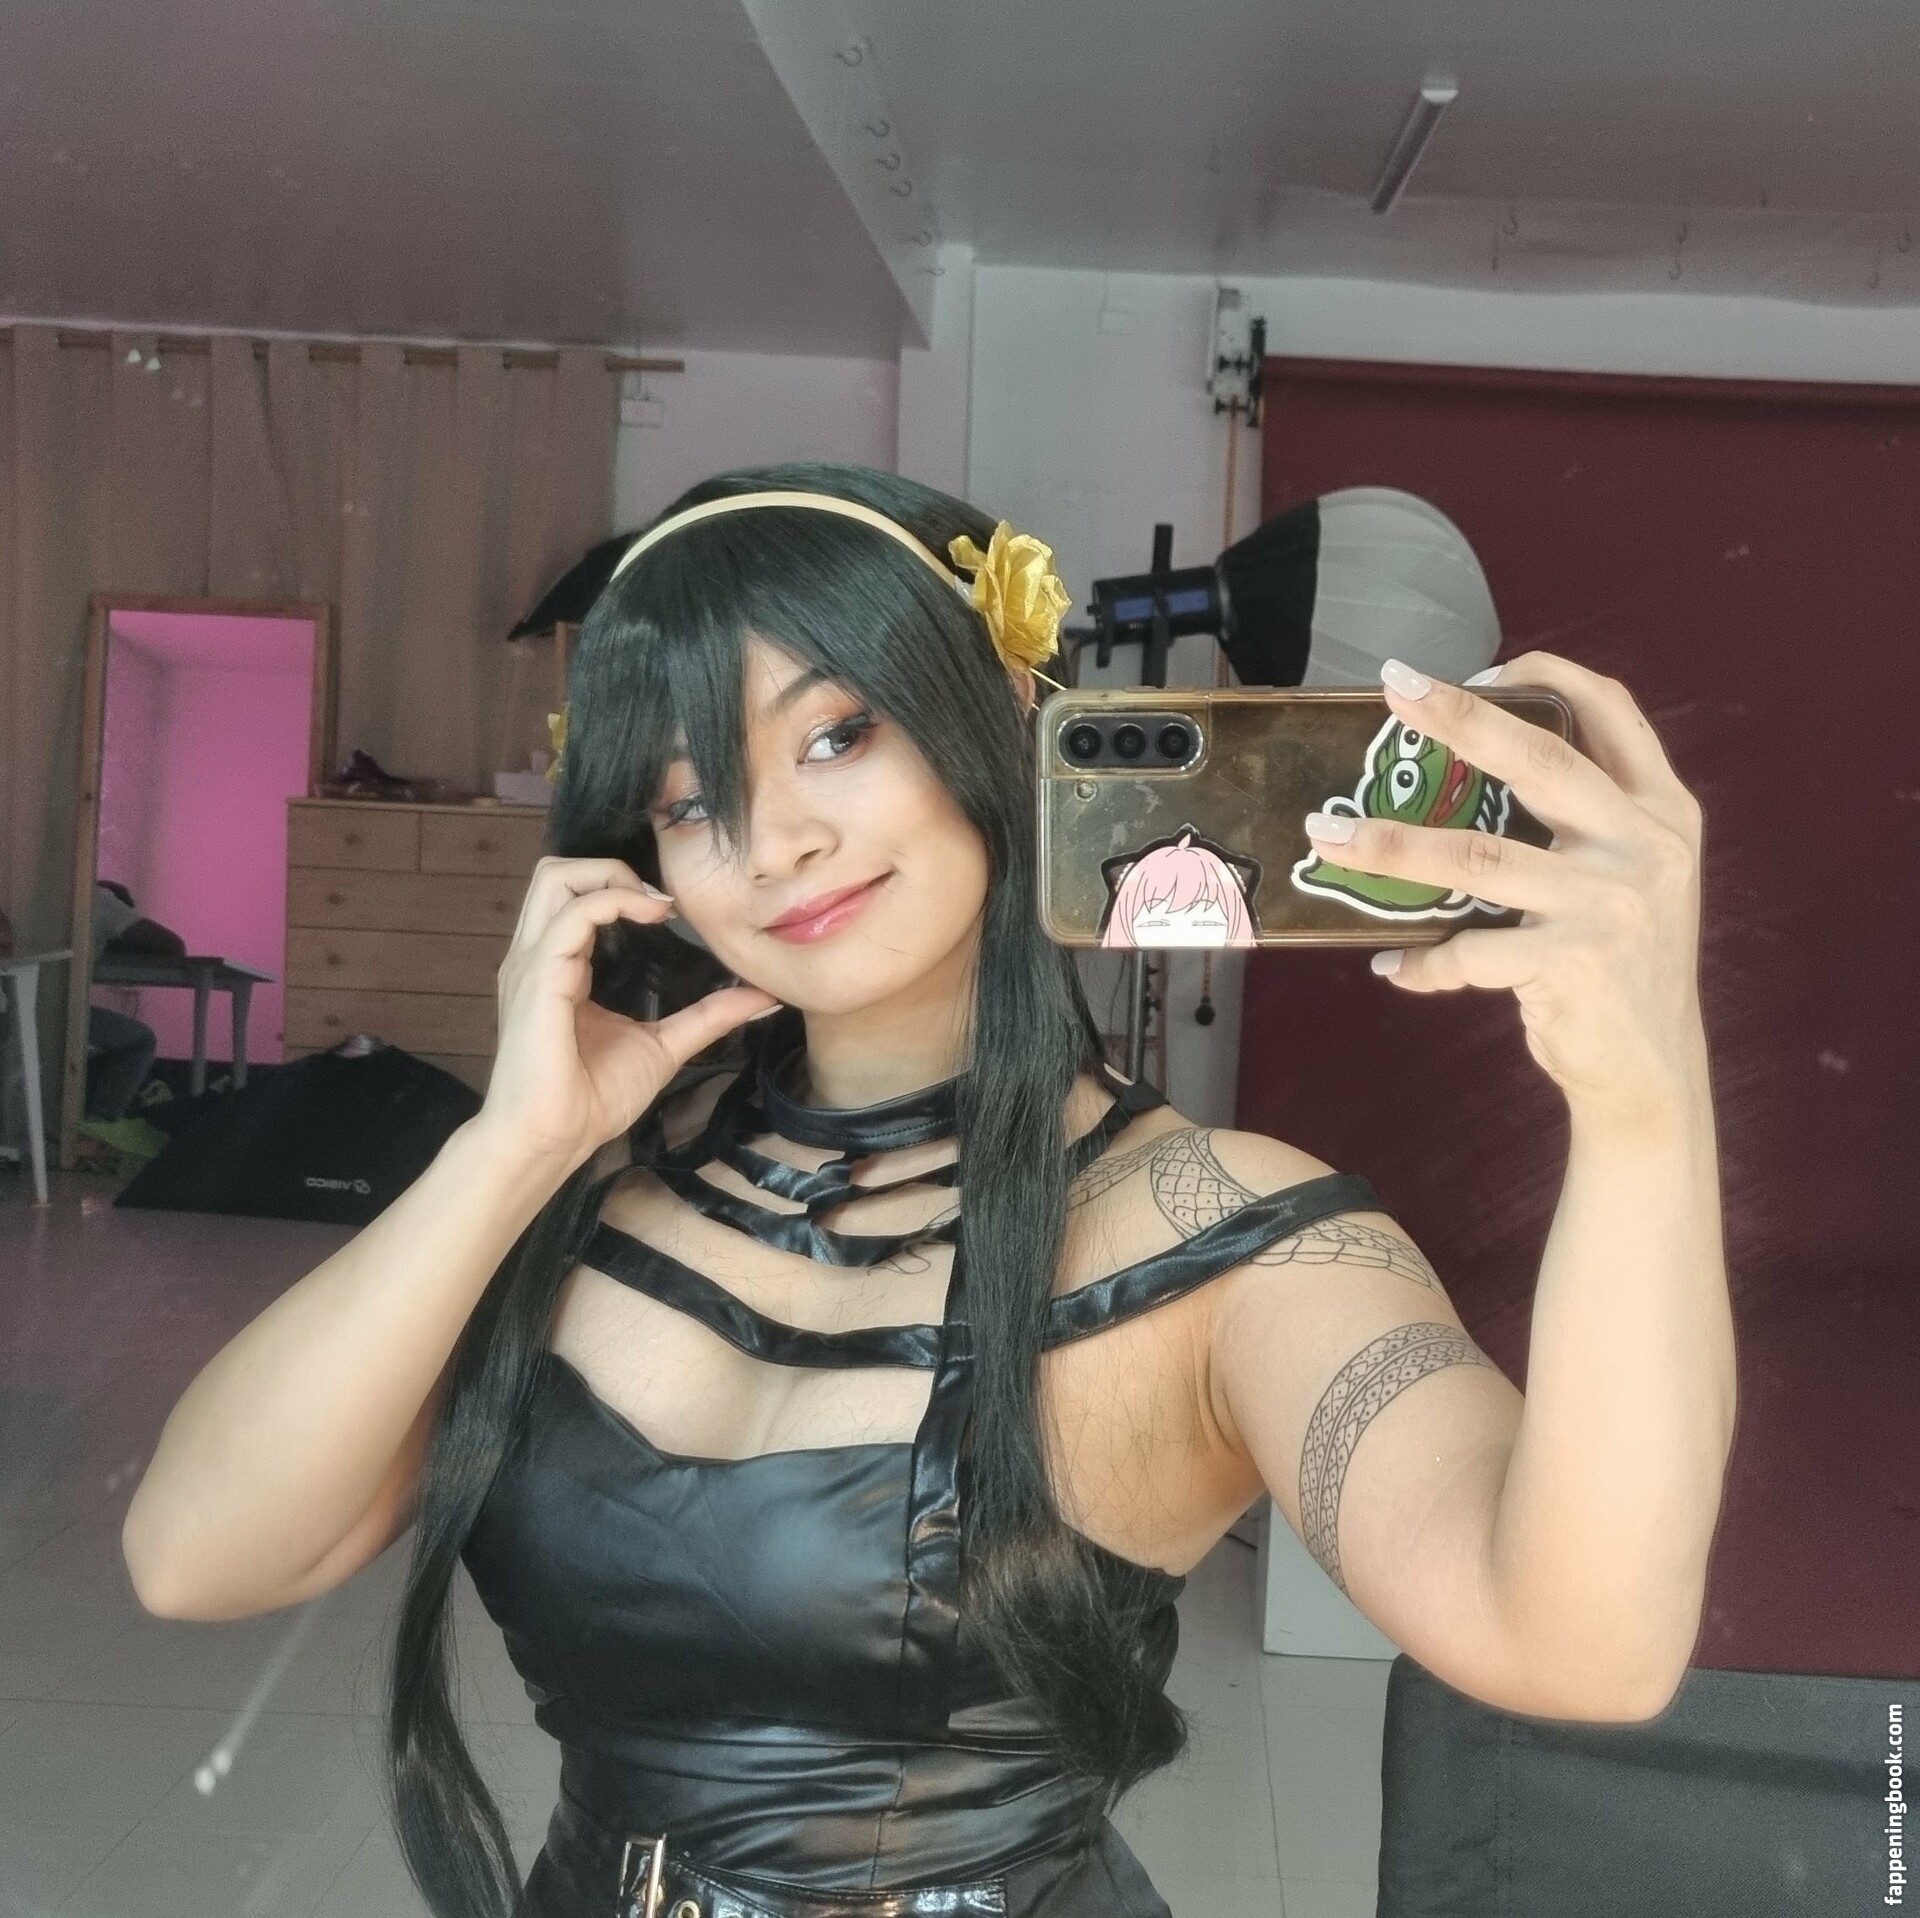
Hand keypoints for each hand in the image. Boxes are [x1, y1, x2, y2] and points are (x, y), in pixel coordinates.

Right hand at [474, 856, 778, 1171]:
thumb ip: (707, 1016)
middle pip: (557, 872)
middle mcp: (538, 956)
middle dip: (611, 867)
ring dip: (610, 876)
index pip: (576, 896)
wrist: (551, 1140)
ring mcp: (532, 963)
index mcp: (558, 967)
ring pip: (555, 877)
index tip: (671, 910)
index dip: (622, 887)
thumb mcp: (663, 1046)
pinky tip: (650, 917)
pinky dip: (613, 902)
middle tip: (660, 902)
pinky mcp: (537, 977)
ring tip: (654, 906)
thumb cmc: (591, 1100)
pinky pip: (572, 915)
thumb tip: (763, 999)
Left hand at [1304, 652, 1706, 1119]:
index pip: (1613, 711)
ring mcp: (1611, 905)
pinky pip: (1471, 952)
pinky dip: (1424, 961)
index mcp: (1661, 810)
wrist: (1651, 1071)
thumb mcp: (1630, 875)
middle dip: (1460, 718)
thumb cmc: (1621, 964)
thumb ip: (1582, 820)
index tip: (1479, 667)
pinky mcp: (1574, 964)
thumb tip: (1469, 767)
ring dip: (1392, 846)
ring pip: (1479, 856)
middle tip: (1395, 689)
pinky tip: (1394, 964)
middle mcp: (1645, 846)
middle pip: (1539, 758)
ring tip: (1327, 837)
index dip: (1549, 675)